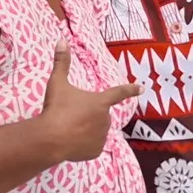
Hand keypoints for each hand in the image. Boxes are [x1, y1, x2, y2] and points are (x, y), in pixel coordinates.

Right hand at [40, 44, 141, 162]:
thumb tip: (62, 40)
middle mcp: (105, 119)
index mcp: (100, 101)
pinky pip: (92, 146)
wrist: (51, 138)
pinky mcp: (96, 152)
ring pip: (97, 130)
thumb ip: (61, 62)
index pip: (119, 93)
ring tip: (69, 129)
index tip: (142, 88)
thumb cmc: (56, 109)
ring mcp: (102, 137)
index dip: (130, 90)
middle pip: (101, 114)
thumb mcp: (57, 83)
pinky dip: (84, 144)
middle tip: (71, 115)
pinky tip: (72, 142)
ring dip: (87, 129)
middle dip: (90, 114)